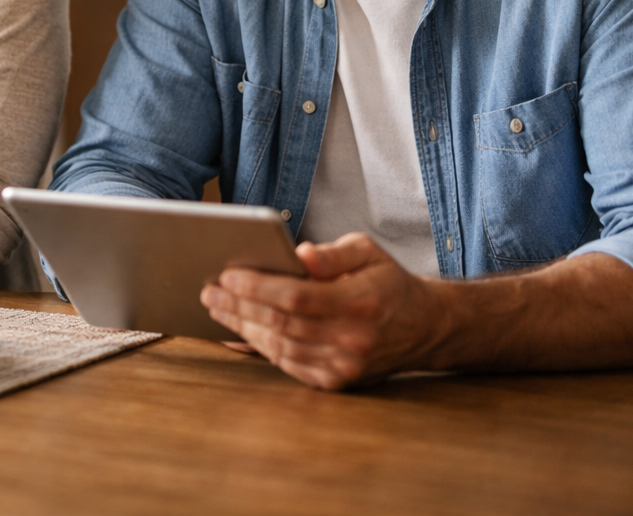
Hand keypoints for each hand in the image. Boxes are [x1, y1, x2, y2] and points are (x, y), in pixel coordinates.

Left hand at [199, 233, 445, 389]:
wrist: (424, 327)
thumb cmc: (387, 282)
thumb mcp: (368, 251)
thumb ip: (333, 253)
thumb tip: (298, 253)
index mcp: (360, 302)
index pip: (296, 297)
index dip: (257, 287)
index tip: (227, 274)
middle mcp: (353, 339)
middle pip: (282, 324)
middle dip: (239, 306)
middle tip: (209, 291)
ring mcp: (344, 366)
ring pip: (281, 347)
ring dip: (243, 328)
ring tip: (218, 308)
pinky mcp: (337, 381)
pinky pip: (289, 364)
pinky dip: (261, 347)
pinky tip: (240, 330)